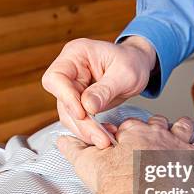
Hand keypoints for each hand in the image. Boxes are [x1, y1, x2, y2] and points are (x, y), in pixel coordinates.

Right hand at [42, 36, 156, 148]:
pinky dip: (90, 130)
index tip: (82, 113)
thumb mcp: (125, 73)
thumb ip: (106, 89)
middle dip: (81, 122)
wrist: (137, 65)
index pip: (56, 77)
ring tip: (104, 139)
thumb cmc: (132, 61)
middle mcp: (69, 71)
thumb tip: (88, 107)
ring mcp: (72, 87)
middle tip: (100, 137)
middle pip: (63, 101)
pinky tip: (105, 133)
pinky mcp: (78, 102)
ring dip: (85, 130)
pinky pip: (78, 120)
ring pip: (68, 115)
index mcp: (76, 54)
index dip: (65, 97)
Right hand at [57, 115, 193, 193]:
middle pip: (158, 122)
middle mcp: (155, 133)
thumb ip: (74, 149)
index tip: (127, 132)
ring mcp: (177, 143)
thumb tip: (59, 140)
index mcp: (131, 132)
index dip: (129, 128)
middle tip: (158, 127)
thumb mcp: (87, 163)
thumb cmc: (113, 181)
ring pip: (183, 128)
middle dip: (158, 124)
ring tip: (186, 125)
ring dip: (185, 126)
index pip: (130, 124)